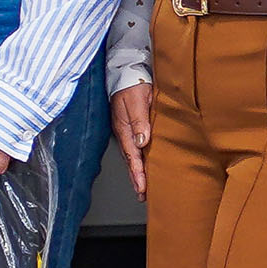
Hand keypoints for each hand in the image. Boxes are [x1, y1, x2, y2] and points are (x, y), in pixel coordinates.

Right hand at [112, 82, 154, 196]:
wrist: (126, 72)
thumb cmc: (132, 85)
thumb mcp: (137, 101)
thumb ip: (139, 121)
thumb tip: (141, 142)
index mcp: (124, 129)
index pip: (132, 156)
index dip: (137, 173)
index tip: (142, 188)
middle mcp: (124, 132)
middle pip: (130, 160)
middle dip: (136, 178)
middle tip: (142, 195)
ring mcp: (126, 130)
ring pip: (132, 156)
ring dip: (137, 171)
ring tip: (142, 187)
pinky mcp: (131, 126)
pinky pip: (135, 147)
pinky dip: (138, 160)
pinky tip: (143, 164)